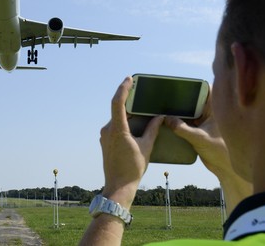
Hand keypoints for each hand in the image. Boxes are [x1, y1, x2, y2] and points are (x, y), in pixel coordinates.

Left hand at [100, 77, 163, 206]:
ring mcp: (104, 135)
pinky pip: (115, 126)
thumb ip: (153, 129)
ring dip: (128, 113)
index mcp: (117, 130)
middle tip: (140, 90)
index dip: (123, 89)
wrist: (118, 186)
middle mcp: (108, 130)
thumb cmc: (133, 168)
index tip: (129, 79)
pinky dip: (124, 121)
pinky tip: (135, 123)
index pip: (117, 103)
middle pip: (118, 109)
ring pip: (117, 118)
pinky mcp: (105, 141)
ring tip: (141, 107)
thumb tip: (160, 117)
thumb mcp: (147, 147)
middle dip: (129, 100)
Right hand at [164, 90, 230, 179]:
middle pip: (194, 99)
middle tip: (166, 94)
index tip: (179, 83)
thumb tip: (166, 118)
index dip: (194, 85)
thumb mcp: (199, 138)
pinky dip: (178, 121)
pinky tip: (166, 121)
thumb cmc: (220, 151)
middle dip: (181, 97)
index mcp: (216, 109)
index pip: (206, 90)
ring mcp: (203, 121)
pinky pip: (186, 121)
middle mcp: (209, 112)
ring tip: (163, 106)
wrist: (225, 169)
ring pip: (189, 110)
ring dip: (179, 110)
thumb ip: (182, 128)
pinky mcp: (197, 130)